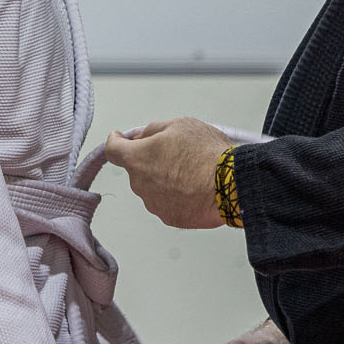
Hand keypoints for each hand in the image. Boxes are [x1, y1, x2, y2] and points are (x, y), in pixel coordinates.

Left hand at [103, 118, 232, 229]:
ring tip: (192, 172)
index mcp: (138, 158)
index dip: (116, 141)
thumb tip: (141, 136)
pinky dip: (177, 195)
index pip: (112, 150)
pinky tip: (195, 187)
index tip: (119, 139)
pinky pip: (167, 203)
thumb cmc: (208, 154)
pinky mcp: (170, 218)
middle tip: (177, 153)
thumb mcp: (180, 125)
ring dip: (165, 179)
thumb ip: (153, 130)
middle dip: (151, 160)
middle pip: (138, 169)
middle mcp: (140, 184)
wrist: (231, 185)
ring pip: (153, 187)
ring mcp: (154, 204)